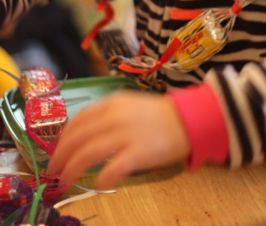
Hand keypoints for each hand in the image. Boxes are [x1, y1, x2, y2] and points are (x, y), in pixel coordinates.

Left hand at [47, 91, 190, 189]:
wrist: (189, 119)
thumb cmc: (158, 115)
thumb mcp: (129, 106)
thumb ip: (107, 116)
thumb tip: (83, 137)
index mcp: (112, 103)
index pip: (78, 121)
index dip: (62, 139)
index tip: (56, 153)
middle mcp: (115, 116)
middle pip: (77, 138)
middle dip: (60, 157)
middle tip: (53, 172)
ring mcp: (126, 134)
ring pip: (88, 153)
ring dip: (71, 170)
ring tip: (65, 183)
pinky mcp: (138, 153)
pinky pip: (112, 169)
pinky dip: (101, 179)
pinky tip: (98, 185)